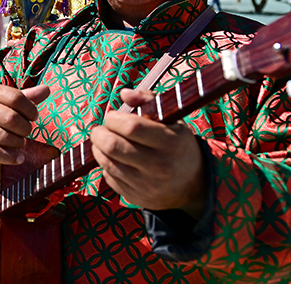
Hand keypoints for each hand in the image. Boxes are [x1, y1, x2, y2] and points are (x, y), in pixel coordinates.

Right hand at [0, 83, 49, 171]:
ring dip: (18, 143)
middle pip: (11, 119)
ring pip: (4, 137)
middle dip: (25, 128)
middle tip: (26, 131)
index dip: (30, 109)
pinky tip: (18, 158)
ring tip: (20, 142)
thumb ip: (24, 95)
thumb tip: (46, 90)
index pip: (16, 98)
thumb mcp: (0, 96)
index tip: (33, 116)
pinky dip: (9, 158)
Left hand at [90, 88, 206, 216]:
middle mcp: (159, 166)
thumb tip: (124, 94)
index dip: (113, 119)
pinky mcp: (135, 197)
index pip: (131, 127)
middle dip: (99, 133)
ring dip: (98, 148)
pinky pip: (108, 177)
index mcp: (171, 143)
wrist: (192, 185)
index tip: (112, 116)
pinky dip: (106, 165)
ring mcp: (146, 185)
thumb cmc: (178, 146)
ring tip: (104, 141)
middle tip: (101, 129)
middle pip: (113, 146)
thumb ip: (148, 101)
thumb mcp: (172, 120)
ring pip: (106, 162)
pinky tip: (114, 159)